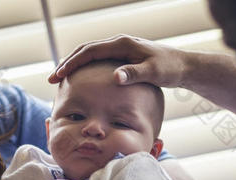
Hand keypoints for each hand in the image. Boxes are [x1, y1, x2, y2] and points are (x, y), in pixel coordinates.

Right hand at [48, 35, 186, 87]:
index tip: (59, 76)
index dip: (72, 63)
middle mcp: (119, 43)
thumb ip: (134, 74)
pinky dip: (85, 67)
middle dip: (67, 64)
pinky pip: (98, 60)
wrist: (183, 66)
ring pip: (90, 54)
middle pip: (85, 50)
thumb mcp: (153, 73)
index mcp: (122, 44)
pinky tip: (81, 80)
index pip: (89, 51)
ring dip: (74, 65)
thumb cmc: (169, 70)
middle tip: (52, 79)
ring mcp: (120, 49)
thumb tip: (115, 77)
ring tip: (60, 80)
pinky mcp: (123, 57)